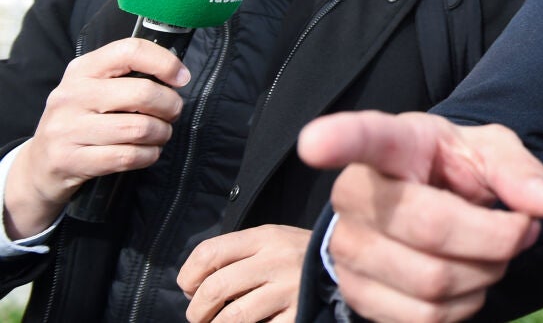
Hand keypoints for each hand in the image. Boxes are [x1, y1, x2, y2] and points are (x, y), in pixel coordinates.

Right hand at [4, 38, 188, 238]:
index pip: (130, 51)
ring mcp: (67, 129)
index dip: (165, 63)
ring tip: (159, 134)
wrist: (40, 164)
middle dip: (170, 106)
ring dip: (161, 134)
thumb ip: (128, 75)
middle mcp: (71, 95)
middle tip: (171, 113)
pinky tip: (146, 152)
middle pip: (143, 93)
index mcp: (82, 69)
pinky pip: (128, 157)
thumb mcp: (94, 88)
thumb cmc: (81, 120)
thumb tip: (177, 75)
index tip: (180, 78)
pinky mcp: (71, 160)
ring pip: (140, 128)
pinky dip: (149, 155)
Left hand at [178, 224, 310, 322]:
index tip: (188, 287)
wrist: (345, 266)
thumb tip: (192, 287)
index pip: (209, 252)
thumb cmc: (297, 255)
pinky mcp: (299, 314)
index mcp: (266, 237)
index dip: (188, 275)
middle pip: (215, 288)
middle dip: (196, 309)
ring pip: (232, 317)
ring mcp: (289, 290)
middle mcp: (277, 260)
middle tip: (198, 316)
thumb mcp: (271, 240)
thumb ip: (236, 254)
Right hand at [297, 111, 542, 322]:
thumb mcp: (491, 153)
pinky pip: (424, 318)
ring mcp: (348, 249)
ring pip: (432, 282)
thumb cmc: (456, 171)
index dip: (339, 140)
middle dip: (497, 238)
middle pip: (431, 229)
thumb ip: (520, 172)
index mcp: (393, 146)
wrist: (425, 206)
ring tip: (492, 252)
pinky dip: (466, 305)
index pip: (364, 139)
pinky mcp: (355, 294)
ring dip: (486, 274)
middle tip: (520, 229)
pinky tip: (468, 280)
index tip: (314, 142)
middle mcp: (356, 195)